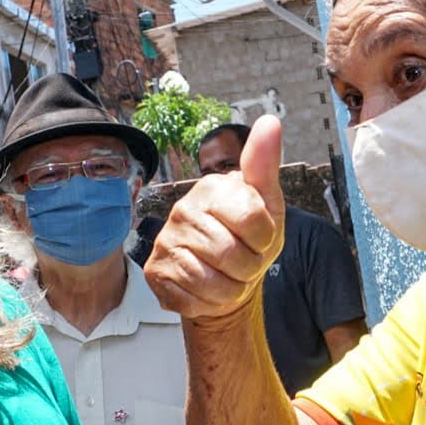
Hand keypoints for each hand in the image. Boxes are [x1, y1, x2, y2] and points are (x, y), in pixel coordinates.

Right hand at [145, 116, 284, 320]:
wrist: (225, 281)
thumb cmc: (248, 241)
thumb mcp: (267, 204)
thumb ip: (265, 166)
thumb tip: (270, 121)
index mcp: (212, 188)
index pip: (254, 221)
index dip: (264, 239)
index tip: (258, 238)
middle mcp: (183, 209)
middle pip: (233, 255)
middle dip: (248, 268)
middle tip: (242, 262)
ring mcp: (166, 240)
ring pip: (212, 280)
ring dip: (230, 288)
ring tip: (227, 276)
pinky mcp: (155, 271)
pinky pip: (192, 297)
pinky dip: (209, 302)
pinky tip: (207, 290)